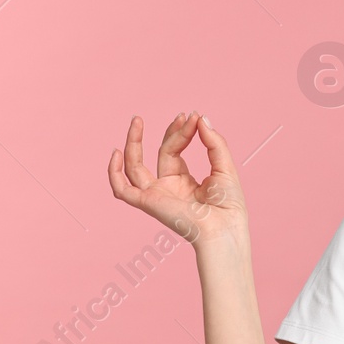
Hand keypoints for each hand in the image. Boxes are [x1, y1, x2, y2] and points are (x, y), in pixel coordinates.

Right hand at [108, 110, 248, 246]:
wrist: (225, 227)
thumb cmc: (229, 206)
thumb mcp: (225, 167)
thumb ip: (214, 142)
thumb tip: (201, 118)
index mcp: (185, 182)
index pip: (176, 150)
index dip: (183, 132)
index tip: (194, 117)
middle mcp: (168, 188)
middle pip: (162, 153)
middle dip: (171, 132)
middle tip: (181, 115)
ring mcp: (157, 195)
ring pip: (135, 167)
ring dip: (133, 143)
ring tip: (137, 120)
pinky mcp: (148, 203)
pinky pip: (122, 190)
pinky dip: (113, 173)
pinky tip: (116, 152)